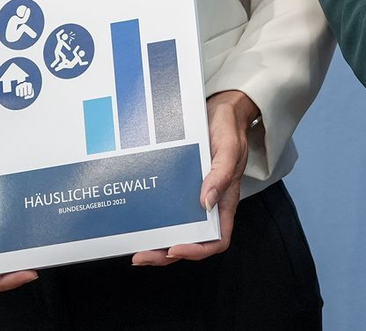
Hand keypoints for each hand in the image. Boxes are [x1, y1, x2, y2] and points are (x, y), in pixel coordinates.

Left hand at [132, 89, 256, 265]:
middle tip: (142, 255)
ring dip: (156, 244)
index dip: (197, 250)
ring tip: (135, 247)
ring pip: (175, 231)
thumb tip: (207, 202)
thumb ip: (222, 173)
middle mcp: (207, 205)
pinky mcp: (178, 188)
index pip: (217, 239)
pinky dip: (152, 221)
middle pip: (190, 241)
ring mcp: (191, 198)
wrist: (218, 111)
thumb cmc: (229, 129)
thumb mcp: (230, 148)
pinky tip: (137, 221)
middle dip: (165, 254)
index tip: (176, 247)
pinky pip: (166, 210)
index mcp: (225, 201)